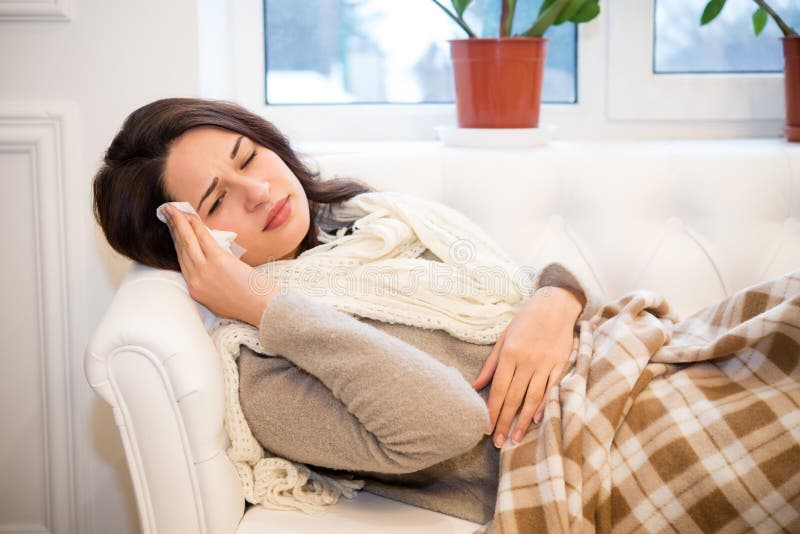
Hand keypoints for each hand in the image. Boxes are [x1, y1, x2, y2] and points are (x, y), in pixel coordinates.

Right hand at [163, 204, 276, 325]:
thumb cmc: (248, 302)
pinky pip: (202, 238)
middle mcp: (195, 281)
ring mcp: (204, 271)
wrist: (262, 309)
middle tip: (168, 213)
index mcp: (195, 289)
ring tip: (173, 209)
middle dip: (173, 228)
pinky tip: (189, 216)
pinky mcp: (217, 261)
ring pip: (186, 241)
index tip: (172, 228)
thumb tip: (208, 258)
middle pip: (180, 249)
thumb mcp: (219, 296)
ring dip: (178, 222)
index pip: (181, 260)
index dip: (175, 241)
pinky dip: (194, 225)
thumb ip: (209, 280)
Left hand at [472, 286, 580, 446]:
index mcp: (509, 353)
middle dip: (505, 422)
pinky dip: (543, 406)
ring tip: (516, 439)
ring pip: (532, 398)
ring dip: (523, 421)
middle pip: (513, 397)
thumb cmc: (525, 322)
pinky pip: (550, 390)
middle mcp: (527, 360)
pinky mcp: (560, 365)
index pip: (498, 389)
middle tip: (499, 442)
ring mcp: (545, 363)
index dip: (492, 411)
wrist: (555, 305)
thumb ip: (490, 365)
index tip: (486, 428)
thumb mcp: (503, 339)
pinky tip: (536, 421)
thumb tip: (475, 386)